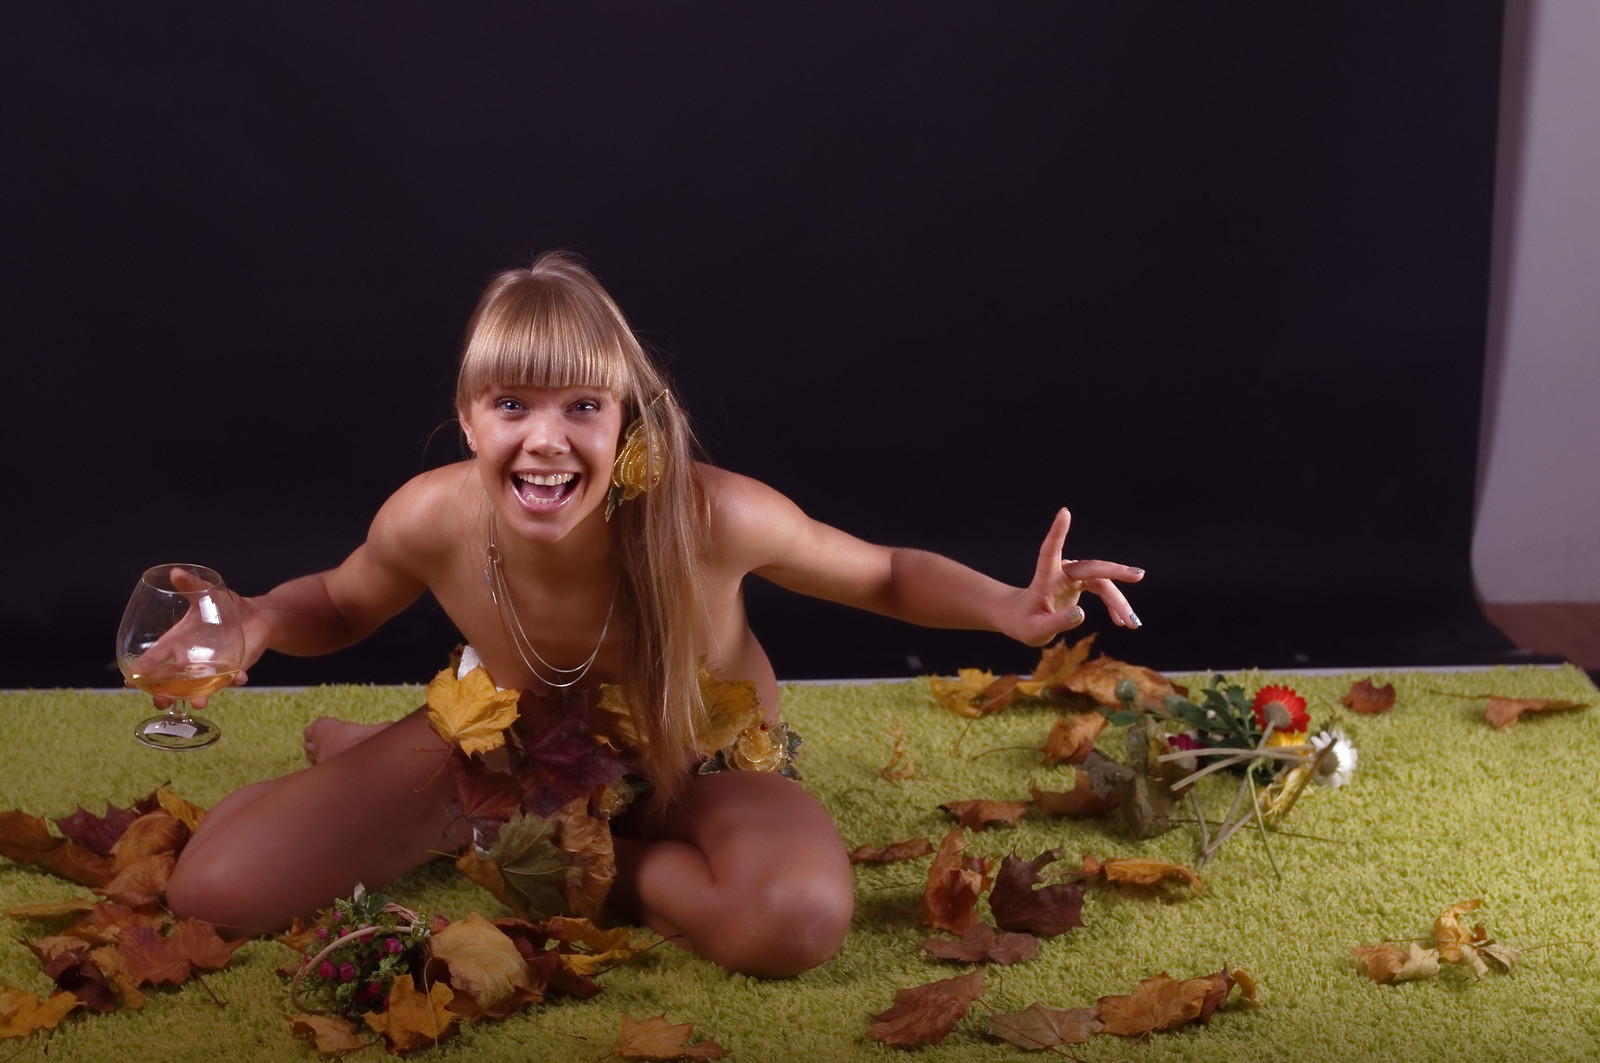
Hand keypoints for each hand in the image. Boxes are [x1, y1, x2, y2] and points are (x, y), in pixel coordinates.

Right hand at [135, 566, 253, 710]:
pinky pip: (231, 679)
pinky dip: (235, 680)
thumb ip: (191, 586)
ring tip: (198, 704)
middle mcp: (191, 659)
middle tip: (160, 702)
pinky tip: (240, 678)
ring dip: (198, 696)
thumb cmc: (226, 605)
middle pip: (172, 682)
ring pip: (199, 687)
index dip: (141, 671)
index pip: (155, 659)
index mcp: (178, 642)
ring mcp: (211, 667)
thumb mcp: (207, 594)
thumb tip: (175, 572)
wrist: (257, 614)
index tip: (129, 682)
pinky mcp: (233, 668)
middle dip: (164, 693)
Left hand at [1009, 507, 1143, 646]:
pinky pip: (1103, 588)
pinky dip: (1114, 604)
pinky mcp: (1081, 581)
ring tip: (1132, 624)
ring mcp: (1073, 575)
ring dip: (1118, 601)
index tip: (1064, 512)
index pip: (1050, 550)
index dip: (1058, 532)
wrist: (1023, 619)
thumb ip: (1057, 623)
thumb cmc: (1026, 624)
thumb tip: (1081, 614)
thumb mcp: (1037, 631)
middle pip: (1092, 568)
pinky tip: (1122, 621)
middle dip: (1115, 572)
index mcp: (1045, 578)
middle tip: (1138, 576)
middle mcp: (1061, 571)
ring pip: (1102, 582)